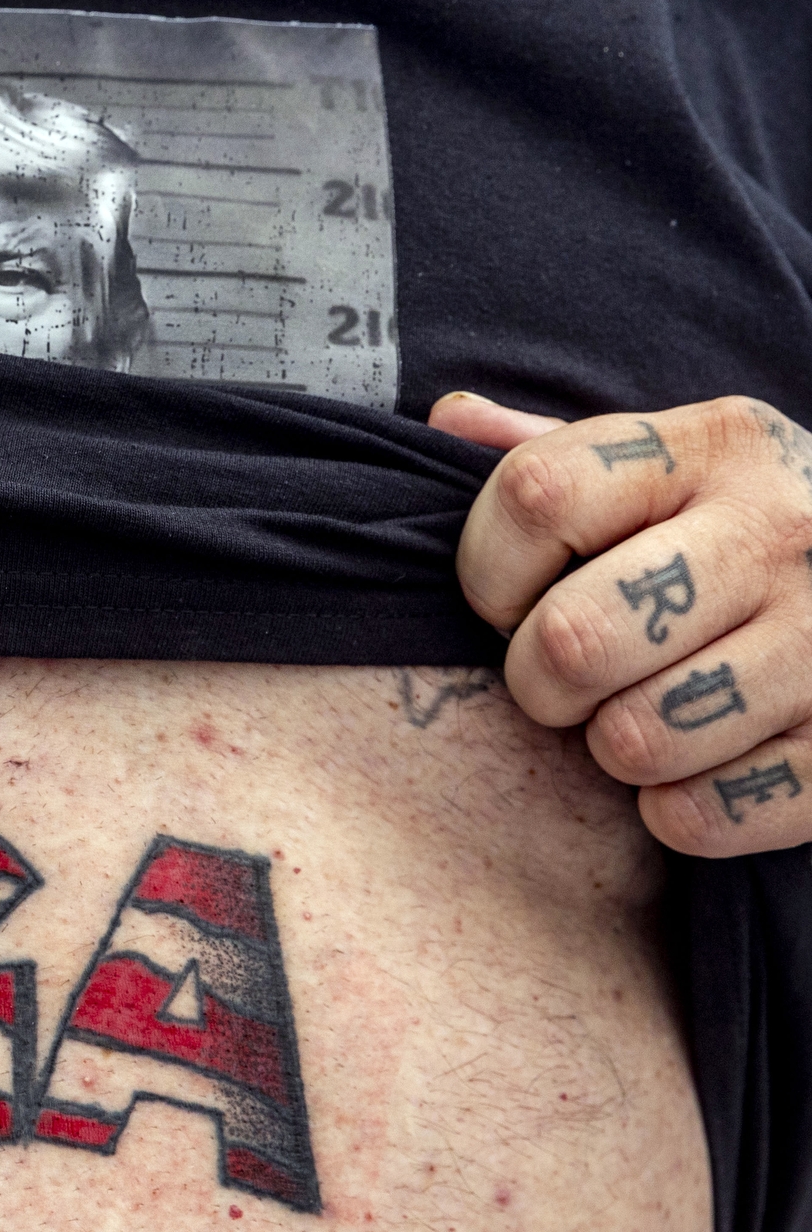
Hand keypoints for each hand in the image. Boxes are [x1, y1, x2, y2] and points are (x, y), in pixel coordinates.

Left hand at [435, 390, 811, 856]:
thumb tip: (452, 420)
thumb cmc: (729, 533)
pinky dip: (676, 810)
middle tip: (560, 680)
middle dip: (536, 679)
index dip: (488, 567)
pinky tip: (691, 771)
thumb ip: (550, 452)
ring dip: (611, 748)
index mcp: (715, 445)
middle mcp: (781, 527)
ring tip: (632, 717)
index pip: (535, 495)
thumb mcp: (661, 468)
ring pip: (636, 736)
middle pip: (573, 635)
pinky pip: (705, 812)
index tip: (507, 598)